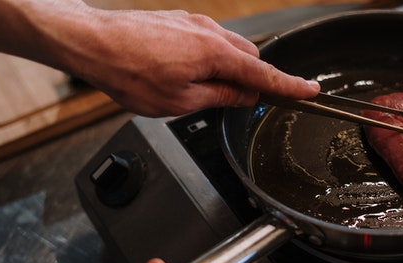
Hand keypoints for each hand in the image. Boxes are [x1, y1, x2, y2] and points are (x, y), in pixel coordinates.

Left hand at [52, 8, 320, 115]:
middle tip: (237, 103)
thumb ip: (219, 98)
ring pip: (229, 48)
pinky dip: (210, 58)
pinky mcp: (180, 20)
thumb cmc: (129, 73)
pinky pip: (209, 40)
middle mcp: (210, 32)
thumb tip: (244, 97)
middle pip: (250, 58)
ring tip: (199, 90)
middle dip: (252, 80)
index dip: (289, 86)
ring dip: (227, 70)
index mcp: (215, 54)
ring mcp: (194, 22)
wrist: (92, 41)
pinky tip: (184, 72)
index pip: (264, 75)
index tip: (310, 91)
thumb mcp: (179, 101)